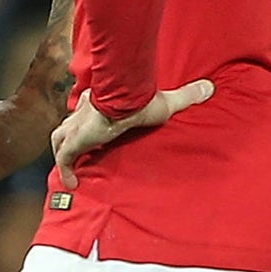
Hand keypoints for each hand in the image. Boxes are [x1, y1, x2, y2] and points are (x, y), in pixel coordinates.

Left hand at [52, 79, 212, 189]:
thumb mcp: (167, 102)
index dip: (90, 117)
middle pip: (71, 122)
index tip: (94, 129)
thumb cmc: (141, 102)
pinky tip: (72, 184)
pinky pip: (63, 158)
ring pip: (60, 136)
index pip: (91, 108)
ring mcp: (77, 128)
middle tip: (79, 148)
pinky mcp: (74, 141)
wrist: (124, 102)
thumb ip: (187, 96)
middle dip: (73, 134)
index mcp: (102, 103)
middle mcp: (85, 114)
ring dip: (64, 150)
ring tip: (72, 167)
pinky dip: (65, 170)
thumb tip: (210, 87)